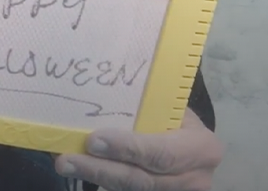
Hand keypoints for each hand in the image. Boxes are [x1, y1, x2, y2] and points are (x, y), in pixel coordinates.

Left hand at [54, 108, 223, 190]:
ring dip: (95, 176)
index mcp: (202, 148)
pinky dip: (101, 179)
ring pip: (131, 189)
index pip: (162, 153)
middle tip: (67, 159)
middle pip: (141, 179)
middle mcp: (194, 178)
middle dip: (101, 169)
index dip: (128, 149)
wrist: (193, 146)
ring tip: (66, 164)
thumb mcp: (175, 108)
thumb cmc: (179, 118)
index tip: (94, 140)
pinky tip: (79, 167)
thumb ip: (151, 105)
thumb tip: (108, 87)